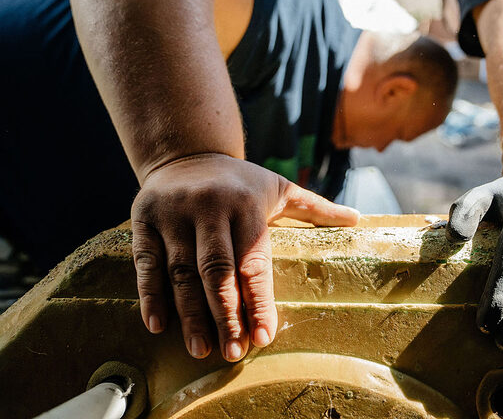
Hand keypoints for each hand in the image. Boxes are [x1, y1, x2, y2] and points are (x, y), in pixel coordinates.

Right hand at [131, 153, 358, 361]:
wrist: (186, 150)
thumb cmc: (240, 181)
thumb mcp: (279, 188)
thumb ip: (316, 207)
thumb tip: (358, 219)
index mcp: (245, 205)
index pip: (254, 263)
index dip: (259, 302)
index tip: (264, 336)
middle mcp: (209, 209)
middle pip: (217, 272)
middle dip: (225, 315)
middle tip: (231, 352)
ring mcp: (173, 214)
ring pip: (181, 271)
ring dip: (190, 314)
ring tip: (200, 349)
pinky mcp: (144, 219)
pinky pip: (146, 262)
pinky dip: (150, 295)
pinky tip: (159, 325)